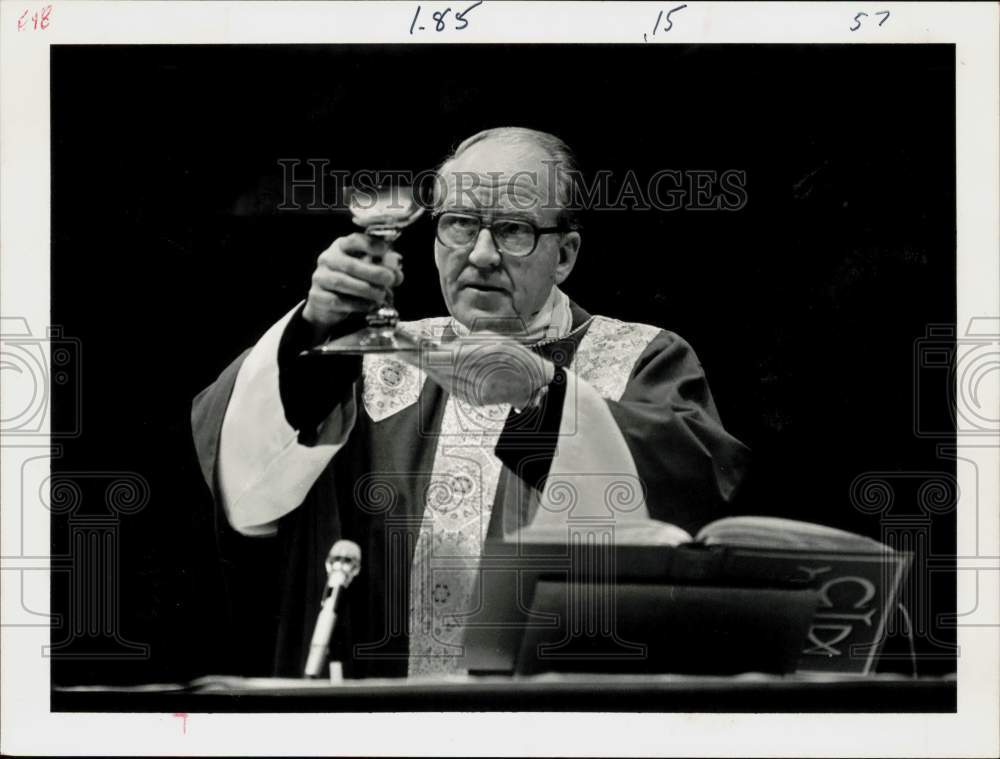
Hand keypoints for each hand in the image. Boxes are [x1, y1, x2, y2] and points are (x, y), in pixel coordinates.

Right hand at [301, 233, 403, 341]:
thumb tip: (397, 275)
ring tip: (381, 295)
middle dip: (373, 272)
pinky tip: (369, 306)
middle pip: (350, 264)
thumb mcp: (369, 272)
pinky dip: (356, 304)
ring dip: (366, 290)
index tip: (385, 250)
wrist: (327, 304)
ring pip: (342, 282)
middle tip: (389, 279)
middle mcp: (328, 259)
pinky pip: (337, 301)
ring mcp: (320, 277)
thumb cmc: (352, 282)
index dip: (370, 244)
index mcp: (341, 246)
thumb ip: (384, 270)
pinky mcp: (317, 296)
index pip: (354, 240)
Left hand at [400, 331, 554, 408]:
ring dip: (425, 367)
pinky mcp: (472, 400)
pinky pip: (449, 386)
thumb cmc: (515, 355)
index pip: (434, 356)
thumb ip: (462, 342)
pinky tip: (433, 368)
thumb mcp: (489, 338)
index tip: (398, 344)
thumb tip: (439, 343)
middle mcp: (469, 378)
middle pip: (433, 368)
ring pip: (439, 378)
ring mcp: (470, 392)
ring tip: (410, 355)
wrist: (534, 382)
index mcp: (472, 358)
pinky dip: (439, 376)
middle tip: (397, 347)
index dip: (414, 351)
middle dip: (414, 358)